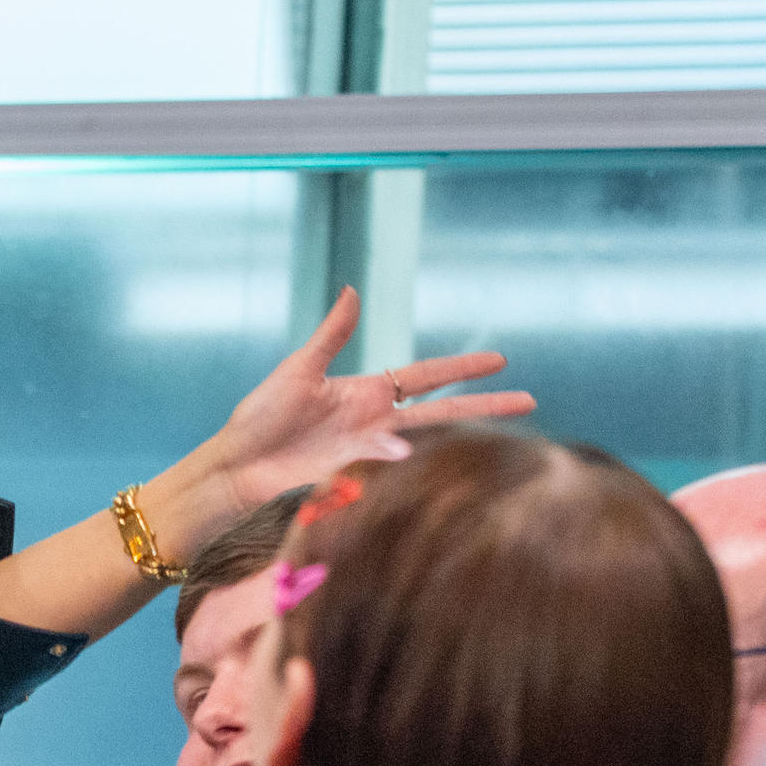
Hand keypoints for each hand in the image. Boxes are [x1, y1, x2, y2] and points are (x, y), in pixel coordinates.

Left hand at [162, 289, 532, 542]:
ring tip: (500, 429)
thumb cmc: (260, 418)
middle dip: (485, 404)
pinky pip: (388, 463)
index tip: (501, 360)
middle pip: (442, 409)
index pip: (426, 376)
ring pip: (426, 438)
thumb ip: (331, 336)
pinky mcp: (354, 474)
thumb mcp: (298, 370)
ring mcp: (368, 450)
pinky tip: (403, 451)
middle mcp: (374, 420)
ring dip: (459, 432)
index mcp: (366, 391)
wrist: (236, 466)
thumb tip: (352, 290)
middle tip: (530, 400)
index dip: (462, 368)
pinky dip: (397, 456)